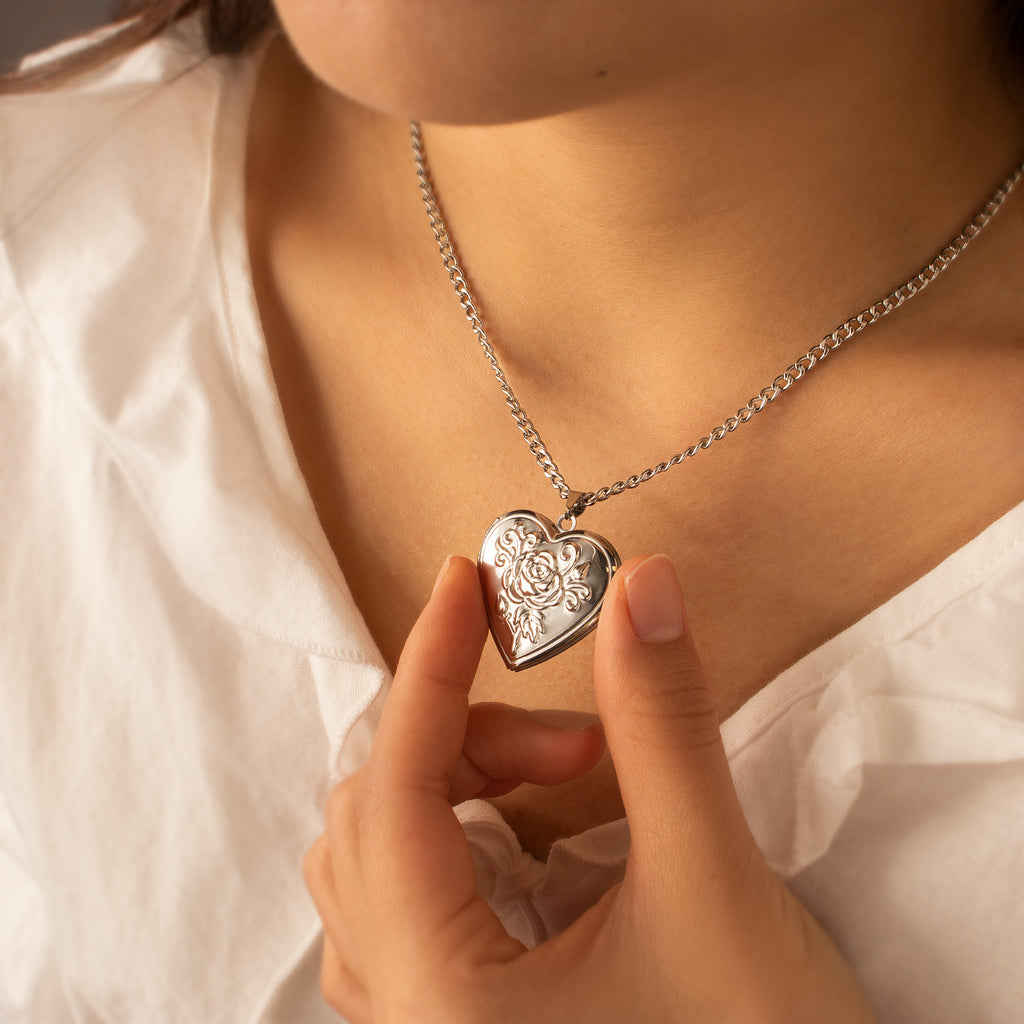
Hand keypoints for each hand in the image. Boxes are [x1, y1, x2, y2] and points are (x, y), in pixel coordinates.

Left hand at [304, 554, 875, 1022]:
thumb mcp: (714, 888)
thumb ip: (667, 728)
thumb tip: (643, 590)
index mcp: (441, 998)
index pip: (395, 788)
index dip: (431, 667)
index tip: (462, 584)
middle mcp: (407, 1021)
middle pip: (379, 820)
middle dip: (472, 741)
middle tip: (579, 739)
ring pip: (380, 863)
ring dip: (456, 788)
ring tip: (562, 779)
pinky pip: (403, 907)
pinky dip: (450, 840)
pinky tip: (520, 840)